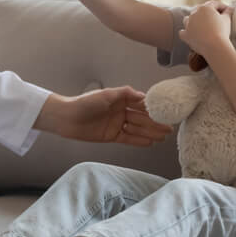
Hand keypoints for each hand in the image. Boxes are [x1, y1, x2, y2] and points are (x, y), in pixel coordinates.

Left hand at [37, 86, 172, 145]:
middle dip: (155, 123)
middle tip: (170, 129)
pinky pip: (128, 139)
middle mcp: (120, 111)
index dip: (154, 109)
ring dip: (150, 133)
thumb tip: (144, 95)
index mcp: (120, 99)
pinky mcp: (111, 136)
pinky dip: (139, 141)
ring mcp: (117, 124)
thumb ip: (125, 94)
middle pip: (141, 118)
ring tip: (164, 137)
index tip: (167, 112)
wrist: (66, 118)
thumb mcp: (106, 95)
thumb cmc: (84, 103)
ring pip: (137, 129)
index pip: (141, 104)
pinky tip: (151, 142)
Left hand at [178, 1, 231, 58]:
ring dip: (194, 21)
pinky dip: (186, 32)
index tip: (228, 11)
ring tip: (202, 26)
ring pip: (188, 19)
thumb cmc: (222, 31)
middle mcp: (194, 13)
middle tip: (216, 19)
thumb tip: (230, 8)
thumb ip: (228, 11)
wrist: (215, 46)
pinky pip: (183, 32)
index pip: (214, 4)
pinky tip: (191, 34)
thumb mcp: (227, 19)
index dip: (222, 7)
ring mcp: (188, 24)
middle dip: (208, 13)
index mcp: (205, 8)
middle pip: (200, 10)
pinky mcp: (185, 34)